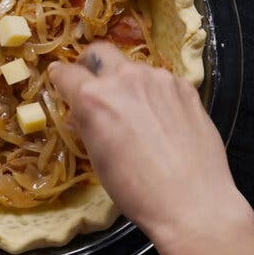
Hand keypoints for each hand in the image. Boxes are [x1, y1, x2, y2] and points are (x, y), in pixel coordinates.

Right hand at [52, 42, 253, 254]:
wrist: (193, 201)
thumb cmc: (136, 190)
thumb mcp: (98, 158)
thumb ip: (87, 123)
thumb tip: (79, 111)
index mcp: (94, 97)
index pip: (66, 72)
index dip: (60, 78)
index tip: (60, 82)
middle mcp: (125, 78)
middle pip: (99, 52)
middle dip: (90, 65)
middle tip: (93, 84)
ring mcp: (159, 79)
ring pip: (134, 68)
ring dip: (127, 81)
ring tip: (136, 111)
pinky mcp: (186, 87)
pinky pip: (161, 81)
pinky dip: (154, 93)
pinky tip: (163, 119)